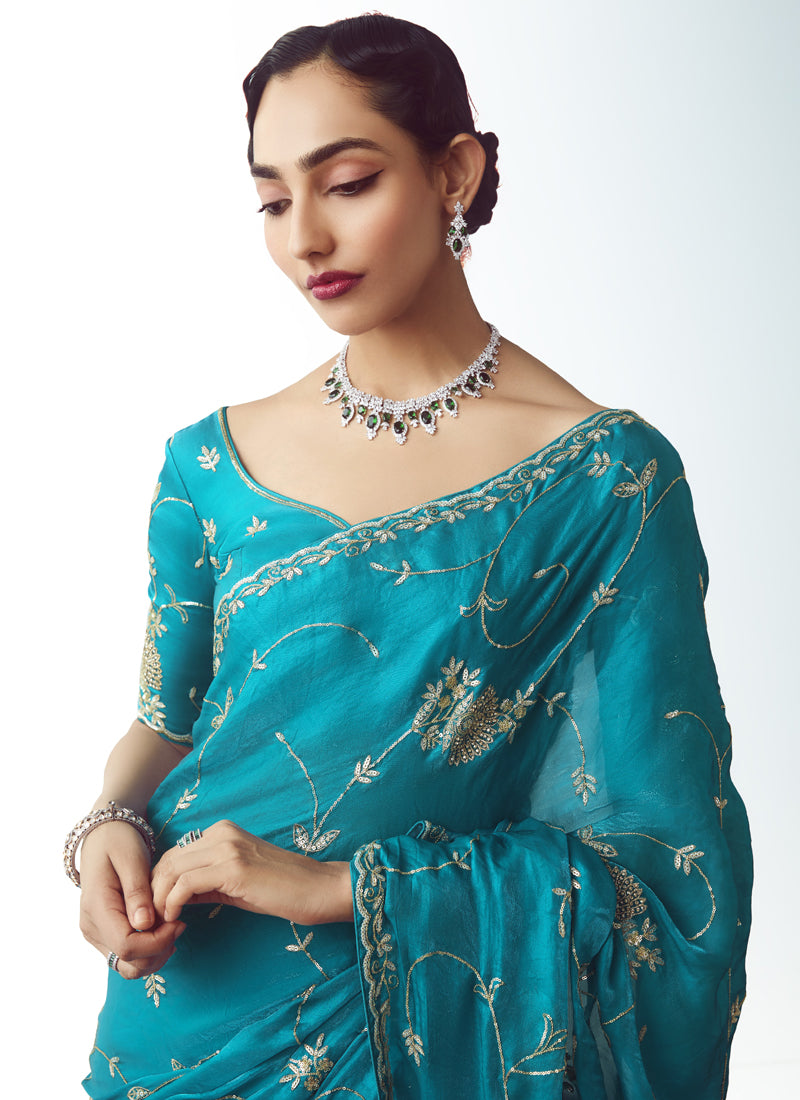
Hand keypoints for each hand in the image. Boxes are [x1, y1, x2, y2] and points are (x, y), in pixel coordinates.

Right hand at [79, 822, 185, 978]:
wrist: (103, 836)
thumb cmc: (119, 842)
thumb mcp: (131, 860)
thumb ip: (137, 892)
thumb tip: (145, 924)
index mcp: (96, 908)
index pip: (127, 945)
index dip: (157, 942)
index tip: (179, 922)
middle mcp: (92, 927)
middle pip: (127, 962)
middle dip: (159, 951)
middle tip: (180, 925)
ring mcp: (96, 933)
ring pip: (127, 966)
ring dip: (154, 955)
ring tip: (173, 928)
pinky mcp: (104, 933)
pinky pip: (126, 956)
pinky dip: (147, 951)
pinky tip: (162, 930)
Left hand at [150, 820, 352, 925]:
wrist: (318, 889)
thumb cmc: (281, 889)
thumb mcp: (236, 883)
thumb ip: (206, 884)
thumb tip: (174, 897)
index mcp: (222, 832)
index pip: (175, 854)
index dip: (160, 883)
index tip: (158, 910)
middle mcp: (221, 833)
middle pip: (168, 860)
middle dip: (153, 892)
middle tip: (153, 920)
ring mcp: (227, 848)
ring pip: (172, 870)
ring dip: (159, 900)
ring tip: (162, 923)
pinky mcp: (232, 868)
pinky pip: (186, 884)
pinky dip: (173, 903)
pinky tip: (178, 919)